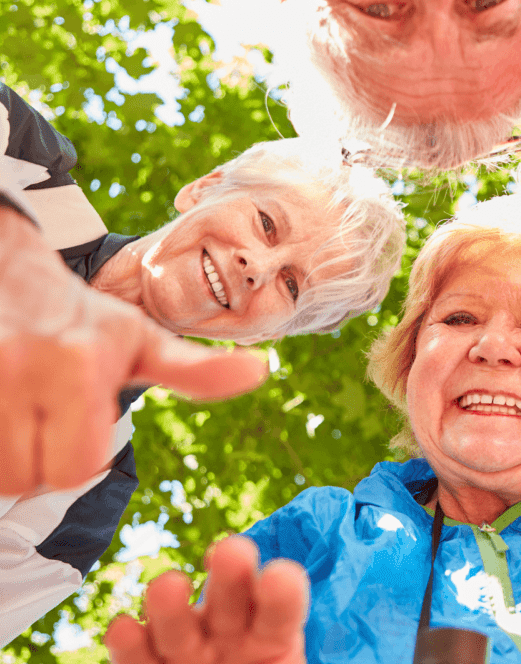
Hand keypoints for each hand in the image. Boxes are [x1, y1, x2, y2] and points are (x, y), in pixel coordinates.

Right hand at [0, 206, 267, 493]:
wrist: (8, 274)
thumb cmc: (83, 321)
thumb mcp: (143, 341)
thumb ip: (197, 371)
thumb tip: (262, 371)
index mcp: (80, 364)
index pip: (76, 469)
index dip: (78, 456)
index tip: (76, 421)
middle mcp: (20, 364)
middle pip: (25, 478)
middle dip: (34, 459)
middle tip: (40, 418)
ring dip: (1, 455)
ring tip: (15, 411)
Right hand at [105, 536, 308, 663]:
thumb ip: (284, 659)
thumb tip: (305, 654)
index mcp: (273, 634)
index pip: (280, 610)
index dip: (282, 592)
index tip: (278, 576)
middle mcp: (229, 634)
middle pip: (230, 601)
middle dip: (231, 574)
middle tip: (232, 550)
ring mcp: (188, 652)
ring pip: (178, 628)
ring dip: (172, 606)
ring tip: (169, 585)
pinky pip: (138, 658)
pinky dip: (128, 645)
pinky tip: (122, 629)